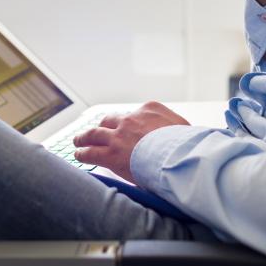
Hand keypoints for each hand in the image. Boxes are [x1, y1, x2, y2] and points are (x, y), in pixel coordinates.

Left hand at [73, 101, 189, 181]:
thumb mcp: (185, 128)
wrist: (179, 156)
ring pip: (95, 133)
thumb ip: (176, 127)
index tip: (126, 128)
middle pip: (111, 119)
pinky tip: (78, 154)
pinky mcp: (111, 153)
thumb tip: (182, 134)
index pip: (134, 114)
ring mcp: (119, 134)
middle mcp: (131, 118)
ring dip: (85, 136)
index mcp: (150, 109)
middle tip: (98, 130)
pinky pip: (91, 151)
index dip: (128, 123)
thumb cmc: (187, 146)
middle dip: (104, 125)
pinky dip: (82, 152)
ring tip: (79, 140)